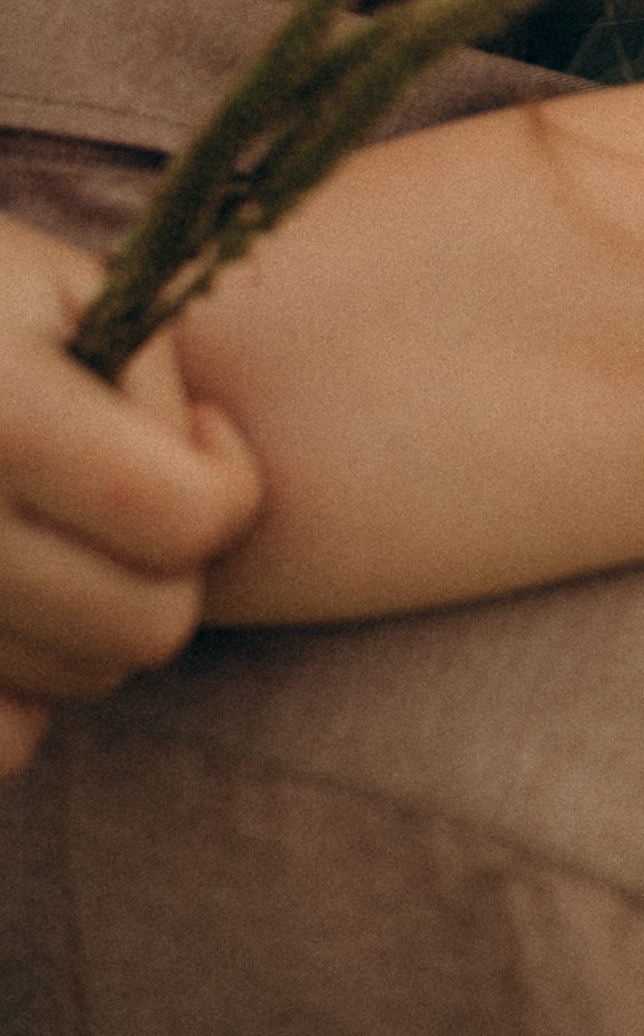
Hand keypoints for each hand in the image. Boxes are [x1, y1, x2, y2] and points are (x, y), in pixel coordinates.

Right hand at [0, 211, 262, 774]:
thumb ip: (149, 390)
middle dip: (173, 566)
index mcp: (0, 417)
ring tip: (56, 528)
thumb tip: (198, 507)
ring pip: (74, 680)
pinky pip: (0, 744)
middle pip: (144, 625)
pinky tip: (14, 607)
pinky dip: (19, 700)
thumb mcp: (67, 292)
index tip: (201, 427)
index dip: (228, 480)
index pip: (185, 519)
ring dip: (95, 621)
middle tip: (138, 495)